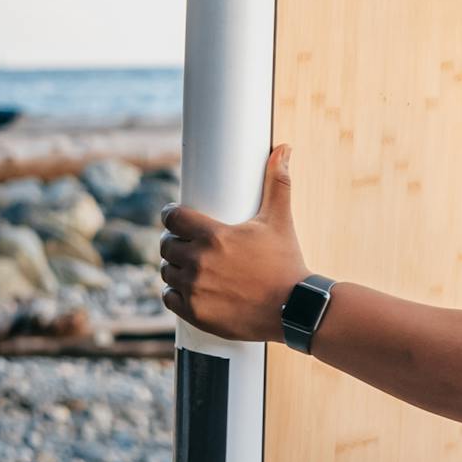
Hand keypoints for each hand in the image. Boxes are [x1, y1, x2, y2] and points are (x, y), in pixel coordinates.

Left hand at [158, 145, 309, 342]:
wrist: (295, 309)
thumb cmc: (286, 262)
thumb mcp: (279, 221)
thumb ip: (277, 183)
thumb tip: (283, 148)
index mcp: (214, 236)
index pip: (173, 218)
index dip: (173, 216)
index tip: (178, 219)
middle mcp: (199, 261)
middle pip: (166, 245)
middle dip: (175, 242)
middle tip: (188, 245)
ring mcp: (195, 288)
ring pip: (167, 271)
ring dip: (174, 267)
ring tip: (190, 267)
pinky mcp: (195, 312)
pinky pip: (169, 297)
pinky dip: (175, 293)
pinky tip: (189, 289)